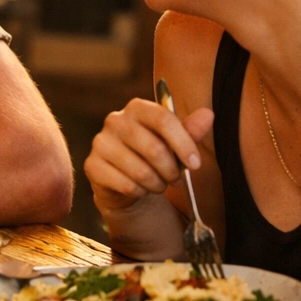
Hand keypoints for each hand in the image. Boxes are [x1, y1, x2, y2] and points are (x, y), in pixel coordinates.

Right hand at [85, 98, 213, 212]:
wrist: (125, 180)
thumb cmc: (153, 157)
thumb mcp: (176, 144)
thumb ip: (191, 130)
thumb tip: (208, 114)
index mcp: (137, 108)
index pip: (163, 119)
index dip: (183, 143)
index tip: (196, 164)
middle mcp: (115, 120)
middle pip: (154, 148)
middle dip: (171, 170)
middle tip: (176, 178)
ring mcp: (100, 142)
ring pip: (141, 171)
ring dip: (157, 184)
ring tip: (159, 184)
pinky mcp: (92, 166)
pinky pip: (126, 185)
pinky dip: (140, 192)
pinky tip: (140, 189)